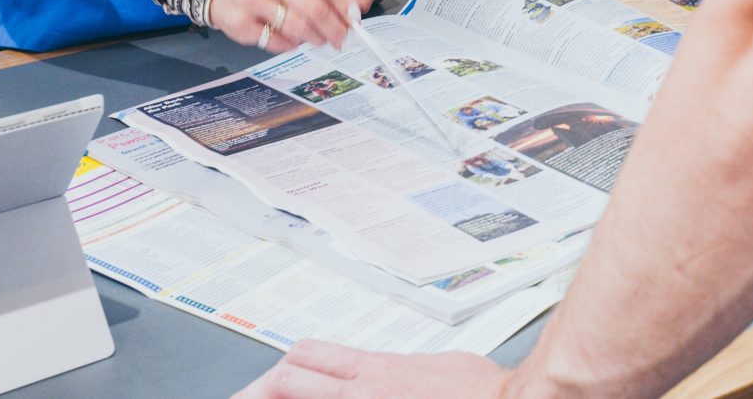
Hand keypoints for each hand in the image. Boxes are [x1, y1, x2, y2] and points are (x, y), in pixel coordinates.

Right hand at [209, 0, 353, 52]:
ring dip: (316, 38)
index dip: (344, 3)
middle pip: (314, 7)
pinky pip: (278, 41)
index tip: (354, 18)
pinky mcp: (240, 22)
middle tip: (342, 38)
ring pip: (297, 27)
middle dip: (335, 27)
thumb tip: (349, 13)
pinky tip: (295, 40)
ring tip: (321, 40)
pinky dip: (292, 45)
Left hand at [232, 340, 510, 398]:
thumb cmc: (481, 390)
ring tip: (278, 391)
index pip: (311, 357)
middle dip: (280, 385)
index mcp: (376, 370)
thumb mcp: (438, 365)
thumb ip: (403, 371)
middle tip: (271, 387)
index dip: (294, 363)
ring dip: (297, 393)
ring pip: (306, 398)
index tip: (285, 368)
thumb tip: (395, 376)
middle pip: (292, 381)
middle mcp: (363, 394)